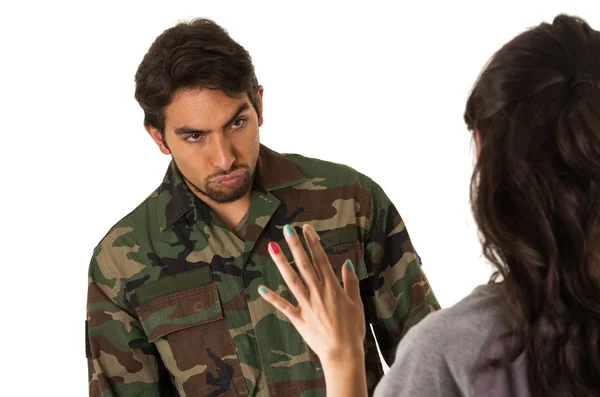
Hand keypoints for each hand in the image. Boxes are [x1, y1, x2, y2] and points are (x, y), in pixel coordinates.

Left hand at [258, 224, 365, 366]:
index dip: (313, 242)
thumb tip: (347, 263)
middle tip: (287, 229)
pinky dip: (272, 297)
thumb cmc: (353, 328)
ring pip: (291, 280)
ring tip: (272, 247)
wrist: (343, 353)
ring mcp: (306, 305)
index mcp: (333, 287)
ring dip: (281, 263)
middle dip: (295, 245)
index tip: (306, 228)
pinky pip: (283, 306)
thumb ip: (351, 282)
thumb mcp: (356, 303)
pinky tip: (261, 288)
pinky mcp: (298, 319)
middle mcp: (318, 293)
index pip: (320, 259)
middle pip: (304, 265)